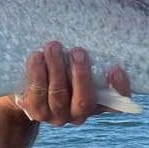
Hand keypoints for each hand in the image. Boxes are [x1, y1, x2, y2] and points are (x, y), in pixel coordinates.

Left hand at [15, 41, 130, 125]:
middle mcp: (79, 115)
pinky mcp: (36, 111)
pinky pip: (37, 93)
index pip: (116, 104)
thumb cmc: (62, 72)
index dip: (119, 89)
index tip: (116, 69)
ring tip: (53, 46)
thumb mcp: (78, 67)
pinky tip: (37, 56)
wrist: (29, 90)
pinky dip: (37, 73)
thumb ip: (88, 59)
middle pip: (84, 100)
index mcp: (96, 104)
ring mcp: (57, 116)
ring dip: (56, 68)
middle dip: (81, 75)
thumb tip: (96, 31)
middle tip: (77, 51)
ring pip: (58, 95)